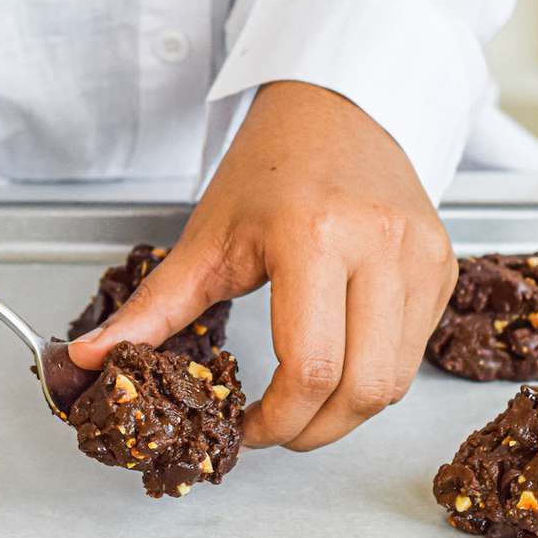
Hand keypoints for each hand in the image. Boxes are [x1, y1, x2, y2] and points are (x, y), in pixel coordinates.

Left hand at [67, 80, 455, 450]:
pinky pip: (415, 351)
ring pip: (396, 381)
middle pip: (364, 388)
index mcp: (314, 235)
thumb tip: (91, 360)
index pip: (310, 368)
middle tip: (274, 428)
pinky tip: (340, 356)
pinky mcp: (445, 267)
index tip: (245, 429)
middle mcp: (380, 244)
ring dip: (348, 410)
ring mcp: (423, 256)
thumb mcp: (206, 237)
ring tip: (303, 399)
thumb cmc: (270, 166)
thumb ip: (152, 310)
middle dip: (314, 430)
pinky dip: (376, 373)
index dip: (276, 421)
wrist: (335, 108)